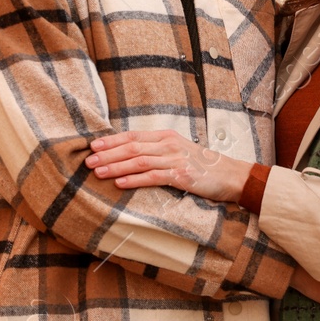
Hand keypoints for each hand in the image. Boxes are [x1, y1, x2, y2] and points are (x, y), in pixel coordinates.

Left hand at [86, 129, 251, 201]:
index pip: (133, 136)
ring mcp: (175, 159)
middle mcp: (169, 145)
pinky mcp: (182, 175)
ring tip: (98, 172)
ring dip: (116, 167)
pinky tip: (120, 184)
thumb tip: (129, 156)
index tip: (93, 146)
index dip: (111, 140)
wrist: (231, 175)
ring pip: (139, 161)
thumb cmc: (202, 166)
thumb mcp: (178, 152)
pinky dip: (135, 180)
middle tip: (88, 161)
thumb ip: (156, 151)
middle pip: (132, 147)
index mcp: (166, 137)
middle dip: (108, 154)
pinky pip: (153, 177)